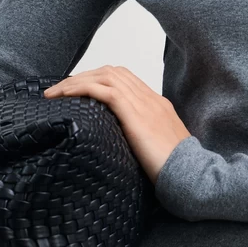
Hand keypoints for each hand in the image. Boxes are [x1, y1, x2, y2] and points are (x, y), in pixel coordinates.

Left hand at [42, 66, 192, 185]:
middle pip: (112, 72)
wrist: (191, 174)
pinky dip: (82, 88)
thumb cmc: (175, 170)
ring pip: (105, 76)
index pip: (124, 78)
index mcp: (157, 104)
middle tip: (60, 90)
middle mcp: (150, 99)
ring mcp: (144, 104)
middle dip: (83, 76)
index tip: (77, 90)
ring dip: (76, 81)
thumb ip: (141, 140)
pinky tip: (66, 96)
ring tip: (56, 92)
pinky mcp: (135, 114)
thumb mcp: (157, 149)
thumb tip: (119, 146)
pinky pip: (104, 90)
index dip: (98, 79)